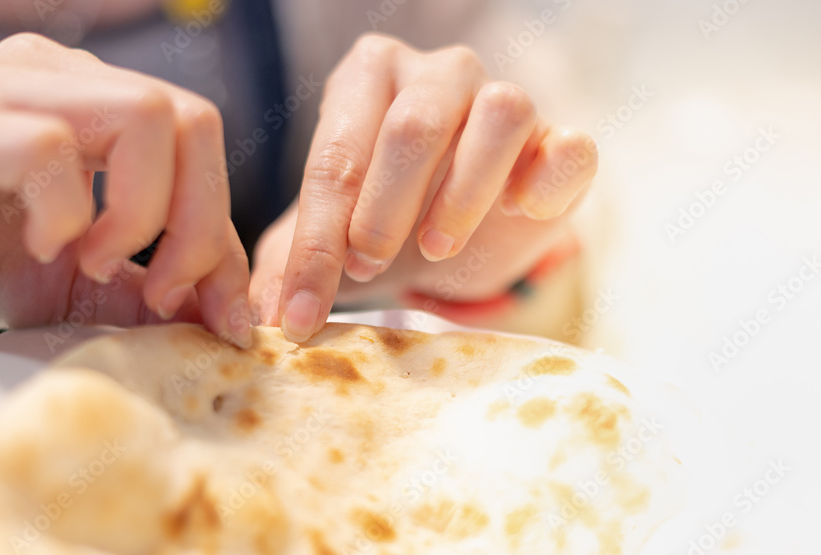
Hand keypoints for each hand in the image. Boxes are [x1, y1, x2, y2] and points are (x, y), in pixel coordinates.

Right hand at [0, 33, 251, 346]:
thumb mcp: (80, 285)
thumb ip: (153, 290)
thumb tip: (233, 320)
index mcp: (98, 100)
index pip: (202, 138)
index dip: (223, 230)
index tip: (213, 312)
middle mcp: (61, 76)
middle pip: (191, 118)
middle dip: (199, 223)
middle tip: (156, 289)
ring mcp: (8, 90)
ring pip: (141, 116)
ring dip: (138, 213)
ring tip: (89, 262)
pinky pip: (48, 147)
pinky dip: (63, 212)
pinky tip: (37, 245)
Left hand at [251, 34, 596, 339]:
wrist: (465, 227)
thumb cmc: (386, 220)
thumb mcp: (331, 237)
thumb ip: (291, 261)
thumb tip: (260, 312)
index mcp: (367, 78)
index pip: (335, 159)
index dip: (316, 244)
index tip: (300, 312)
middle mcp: (437, 72)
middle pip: (412, 127)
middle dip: (382, 210)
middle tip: (367, 265)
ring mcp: (505, 95)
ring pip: (498, 114)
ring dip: (462, 193)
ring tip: (436, 247)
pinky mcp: (562, 137)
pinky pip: (568, 146)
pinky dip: (544, 184)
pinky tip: (518, 214)